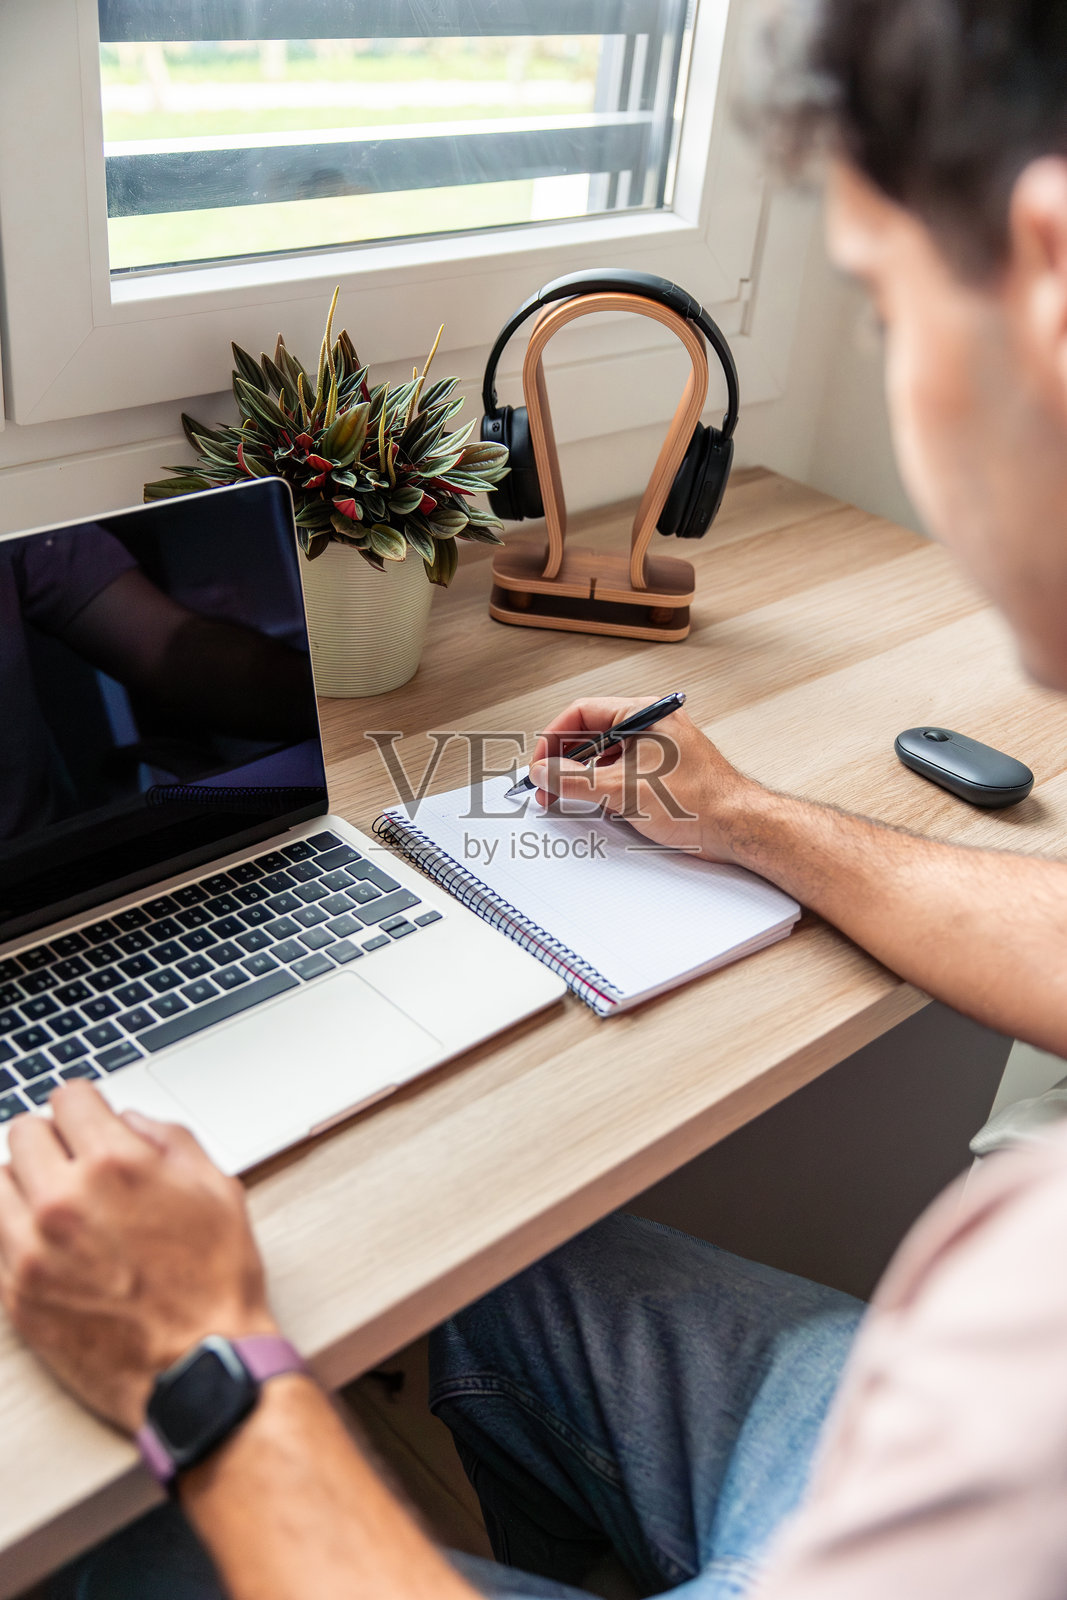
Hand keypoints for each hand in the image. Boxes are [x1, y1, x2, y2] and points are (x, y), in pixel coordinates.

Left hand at [0, 1084, 277, 1434]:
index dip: (87, 1107)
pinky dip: (16, 1231)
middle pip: (24, 1133)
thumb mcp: (217, 1189)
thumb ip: (169, 1139)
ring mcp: (31, 1251)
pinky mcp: (15, 1295)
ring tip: (59, 1205)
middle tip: (77, 1163)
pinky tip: (47, 1243)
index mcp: (114, 1166)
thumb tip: (130, 1122)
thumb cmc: (216, 1284)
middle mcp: (63, 1202)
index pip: (68, 1098)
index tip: (90, 1120)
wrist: (199, 1368)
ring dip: (27, 1184)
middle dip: (55, 1140)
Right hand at [530, 696, 760, 862]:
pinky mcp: (664, 771)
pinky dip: (604, 785)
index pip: (582, 712)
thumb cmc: (700, 801)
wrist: (737, 827)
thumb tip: (543, 771)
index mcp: (644, 713)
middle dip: (564, 761)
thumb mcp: (621, 790)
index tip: (538, 763)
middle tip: (547, 784)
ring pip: (605, 755)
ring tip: (568, 796)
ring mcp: (658, 748)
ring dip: (583, 776)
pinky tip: (597, 803)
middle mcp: (651, 725)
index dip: (552, 738)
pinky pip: (622, 770)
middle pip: (591, 733)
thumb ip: (573, 779)